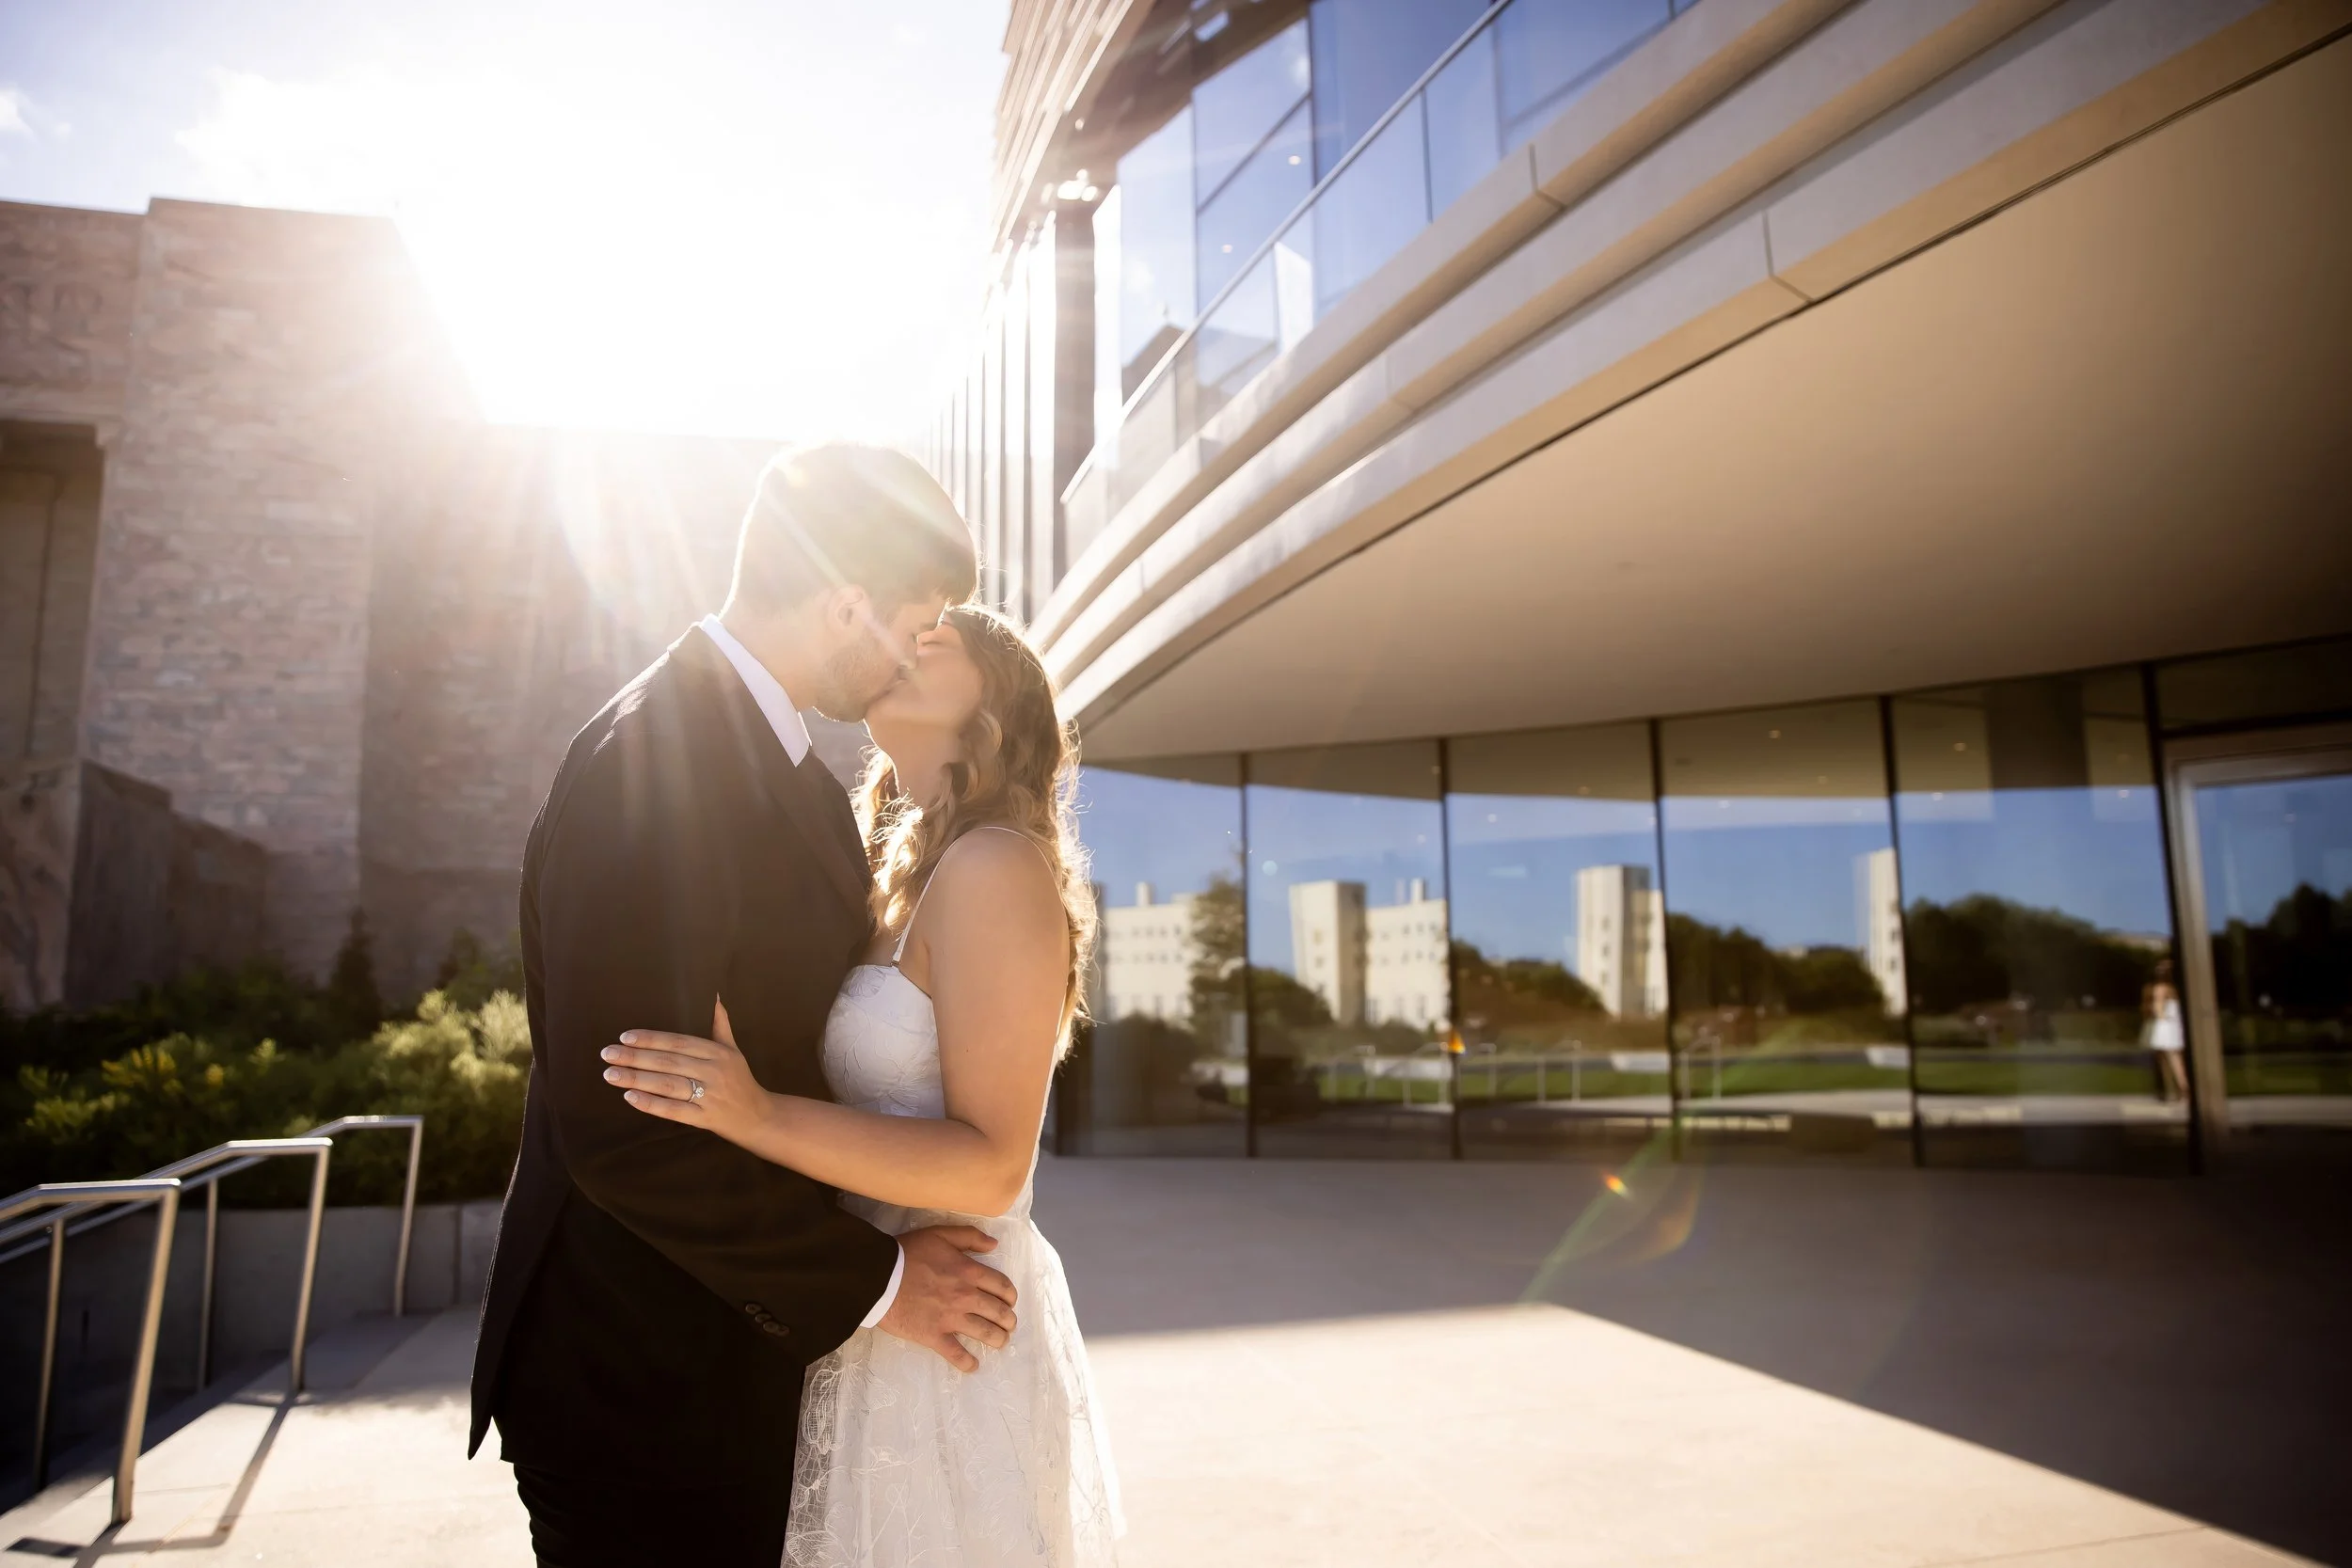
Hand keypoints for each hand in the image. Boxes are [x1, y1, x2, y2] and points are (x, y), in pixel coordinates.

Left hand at [602, 999, 767, 1148]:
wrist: (760, 1118)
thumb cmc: (741, 1082)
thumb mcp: (734, 1051)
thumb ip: (721, 1026)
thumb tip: (716, 998)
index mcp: (718, 1052)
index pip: (678, 1042)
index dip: (651, 1039)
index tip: (624, 1037)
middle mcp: (714, 1071)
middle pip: (668, 1062)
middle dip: (635, 1057)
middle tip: (607, 1054)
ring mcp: (710, 1096)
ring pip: (667, 1084)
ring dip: (636, 1079)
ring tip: (610, 1075)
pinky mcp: (705, 1118)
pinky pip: (674, 1110)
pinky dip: (651, 1104)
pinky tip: (630, 1097)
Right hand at [877, 1225, 1017, 1372]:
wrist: (879, 1277)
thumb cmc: (908, 1253)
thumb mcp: (940, 1233)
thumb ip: (970, 1236)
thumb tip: (994, 1244)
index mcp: (969, 1272)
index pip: (1002, 1286)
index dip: (1010, 1296)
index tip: (1010, 1302)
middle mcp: (966, 1296)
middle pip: (998, 1312)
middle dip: (1008, 1321)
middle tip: (1009, 1325)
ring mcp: (951, 1318)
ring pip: (985, 1333)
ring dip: (998, 1340)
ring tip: (1000, 1342)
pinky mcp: (934, 1336)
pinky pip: (956, 1354)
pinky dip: (967, 1363)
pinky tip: (973, 1366)